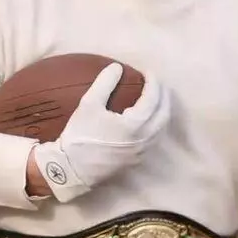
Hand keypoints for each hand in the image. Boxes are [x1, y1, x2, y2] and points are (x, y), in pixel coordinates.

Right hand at [33, 63, 170, 201]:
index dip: (153, 82)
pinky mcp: (135, 160)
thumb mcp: (88, 104)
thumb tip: (117, 67)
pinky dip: (155, 125)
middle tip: (156, 84)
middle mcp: (144, 139)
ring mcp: (141, 152)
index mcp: (135, 124)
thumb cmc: (80, 136)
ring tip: (155, 99)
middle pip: (164, 113)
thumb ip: (104, 83)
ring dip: (162, 111)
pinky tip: (146, 120)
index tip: (148, 72)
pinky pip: (153, 139)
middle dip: (163, 96)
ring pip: (161, 128)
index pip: (153, 98)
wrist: (72, 169)